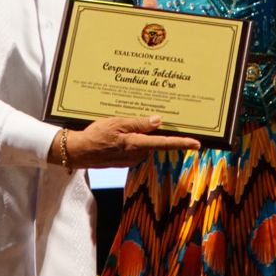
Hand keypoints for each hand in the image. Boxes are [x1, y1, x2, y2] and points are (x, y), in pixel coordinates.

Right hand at [54, 116, 199, 168]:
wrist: (78, 152)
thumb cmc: (95, 135)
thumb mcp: (116, 123)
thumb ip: (138, 123)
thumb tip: (159, 120)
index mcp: (136, 144)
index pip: (164, 143)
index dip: (182, 143)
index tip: (197, 144)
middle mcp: (137, 154)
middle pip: (155, 141)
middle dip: (155, 131)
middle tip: (151, 116)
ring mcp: (131, 158)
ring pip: (145, 143)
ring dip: (141, 134)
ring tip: (125, 124)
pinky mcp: (125, 160)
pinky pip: (136, 147)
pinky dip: (133, 140)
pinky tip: (120, 133)